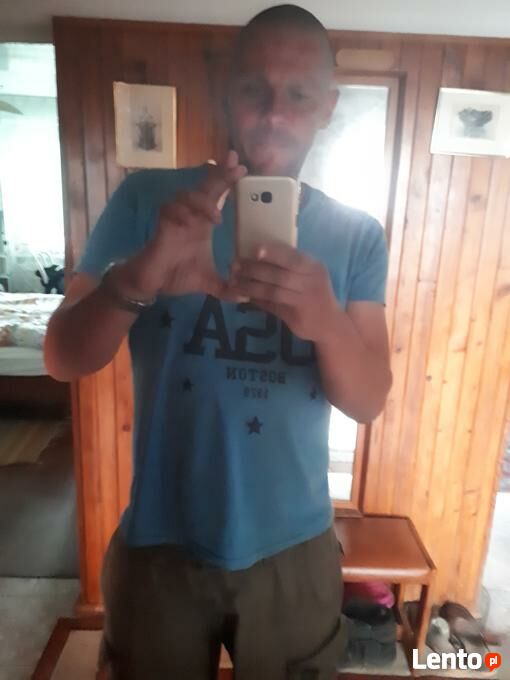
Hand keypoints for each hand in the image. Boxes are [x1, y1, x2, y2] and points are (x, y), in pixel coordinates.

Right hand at [114, 151, 246, 299]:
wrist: (153, 283)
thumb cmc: (177, 275)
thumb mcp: (208, 283)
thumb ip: (227, 288)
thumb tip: (246, 297)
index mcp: (202, 222)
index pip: (216, 195)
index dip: (226, 179)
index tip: (241, 167)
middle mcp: (190, 215)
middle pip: (204, 187)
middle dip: (219, 174)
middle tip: (234, 163)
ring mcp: (175, 217)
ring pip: (187, 195)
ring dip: (202, 202)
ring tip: (216, 219)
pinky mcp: (161, 225)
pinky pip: (169, 209)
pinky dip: (181, 213)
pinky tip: (191, 223)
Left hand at [228, 242, 338, 341]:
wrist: (331, 322)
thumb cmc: (316, 293)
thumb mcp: (309, 275)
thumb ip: (290, 267)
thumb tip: (258, 254)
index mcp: (313, 268)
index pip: (292, 258)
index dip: (274, 253)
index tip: (255, 249)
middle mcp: (310, 283)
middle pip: (279, 275)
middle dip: (254, 269)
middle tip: (235, 266)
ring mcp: (304, 301)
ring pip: (273, 291)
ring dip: (251, 286)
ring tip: (235, 282)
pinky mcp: (295, 317)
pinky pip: (272, 306)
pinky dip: (257, 300)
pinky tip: (244, 296)